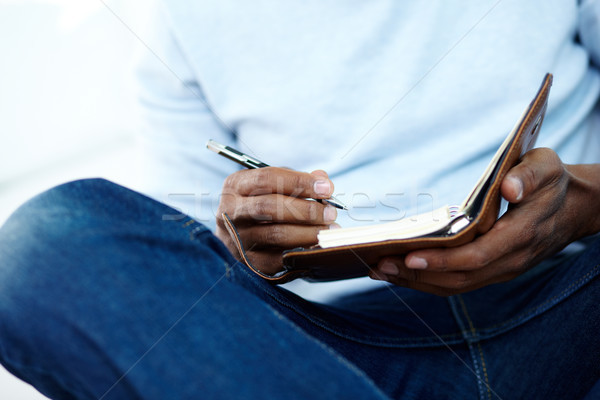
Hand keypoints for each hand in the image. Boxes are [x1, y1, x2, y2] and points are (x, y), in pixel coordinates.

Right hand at [216, 167, 338, 273]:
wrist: (237, 233)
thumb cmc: (261, 202)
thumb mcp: (273, 184)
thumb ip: (297, 180)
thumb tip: (323, 181)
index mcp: (235, 186)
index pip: (267, 179)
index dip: (299, 182)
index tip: (326, 188)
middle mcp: (230, 212)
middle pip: (270, 207)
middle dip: (306, 209)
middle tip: (330, 212)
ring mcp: (236, 239)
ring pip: (276, 235)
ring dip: (308, 232)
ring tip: (329, 230)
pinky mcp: (247, 263)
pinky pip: (278, 259)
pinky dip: (301, 252)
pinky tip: (318, 247)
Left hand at [370, 148, 599, 295]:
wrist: (573, 209)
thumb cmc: (552, 183)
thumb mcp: (548, 167)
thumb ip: (530, 175)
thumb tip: (510, 187)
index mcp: (521, 234)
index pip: (477, 255)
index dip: (443, 260)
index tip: (409, 255)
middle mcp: (510, 260)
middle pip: (459, 278)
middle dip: (417, 274)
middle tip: (378, 265)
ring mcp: (502, 270)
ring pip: (456, 286)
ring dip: (417, 282)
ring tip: (380, 271)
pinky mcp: (493, 271)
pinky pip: (458, 283)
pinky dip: (428, 280)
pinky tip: (402, 272)